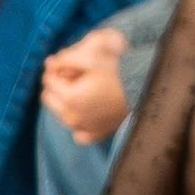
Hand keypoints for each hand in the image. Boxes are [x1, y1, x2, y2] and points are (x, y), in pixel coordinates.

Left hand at [39, 26, 130, 143]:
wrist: (146, 89)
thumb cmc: (120, 71)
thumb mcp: (92, 57)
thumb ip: (66, 59)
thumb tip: (49, 63)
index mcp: (69, 98)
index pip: (48, 81)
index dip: (57, 69)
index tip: (70, 64)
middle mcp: (72, 118)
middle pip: (50, 99)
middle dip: (59, 86)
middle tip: (78, 76)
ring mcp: (82, 130)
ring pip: (61, 114)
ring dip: (67, 102)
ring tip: (87, 90)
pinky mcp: (94, 136)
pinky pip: (78, 131)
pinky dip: (79, 121)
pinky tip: (89, 110)